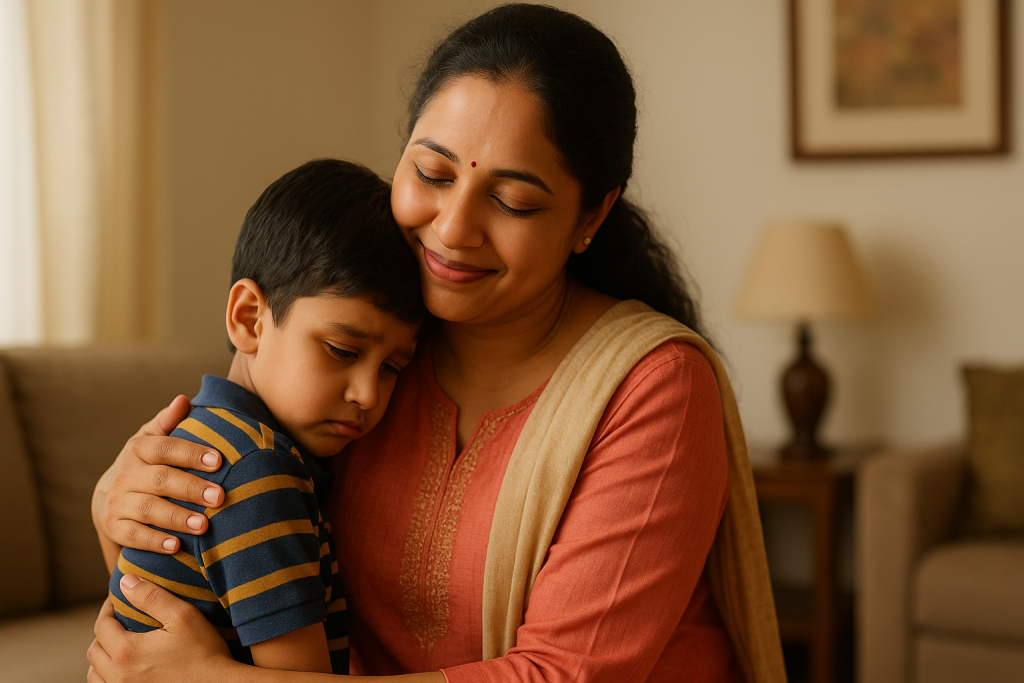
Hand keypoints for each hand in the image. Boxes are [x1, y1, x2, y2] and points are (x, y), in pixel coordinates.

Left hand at [88, 576, 235, 682]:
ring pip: (95, 674)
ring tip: (119, 644)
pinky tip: (125, 668)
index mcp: (126, 652)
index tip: (119, 600)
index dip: (107, 609)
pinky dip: (108, 676)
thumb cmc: (203, 652)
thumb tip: (125, 581)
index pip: (102, 625)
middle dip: (104, 632)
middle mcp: (118, 676)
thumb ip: (151, 596)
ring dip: (102, 657)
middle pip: (94, 650)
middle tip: (120, 620)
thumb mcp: (182, 616)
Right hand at [92, 395, 225, 555]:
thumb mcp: (152, 439)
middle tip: (219, 497)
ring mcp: (118, 502)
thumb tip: (183, 400)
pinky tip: (177, 546)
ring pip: (148, 509)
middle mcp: (125, 474)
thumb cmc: (145, 464)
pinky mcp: (114, 527)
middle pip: (160, 480)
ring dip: (177, 518)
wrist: (109, 497)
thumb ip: (169, 421)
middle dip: (191, 488)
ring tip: (203, 525)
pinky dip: (155, 541)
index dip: (191, 453)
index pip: (165, 448)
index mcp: (139, 449)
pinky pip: (133, 536)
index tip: (218, 461)